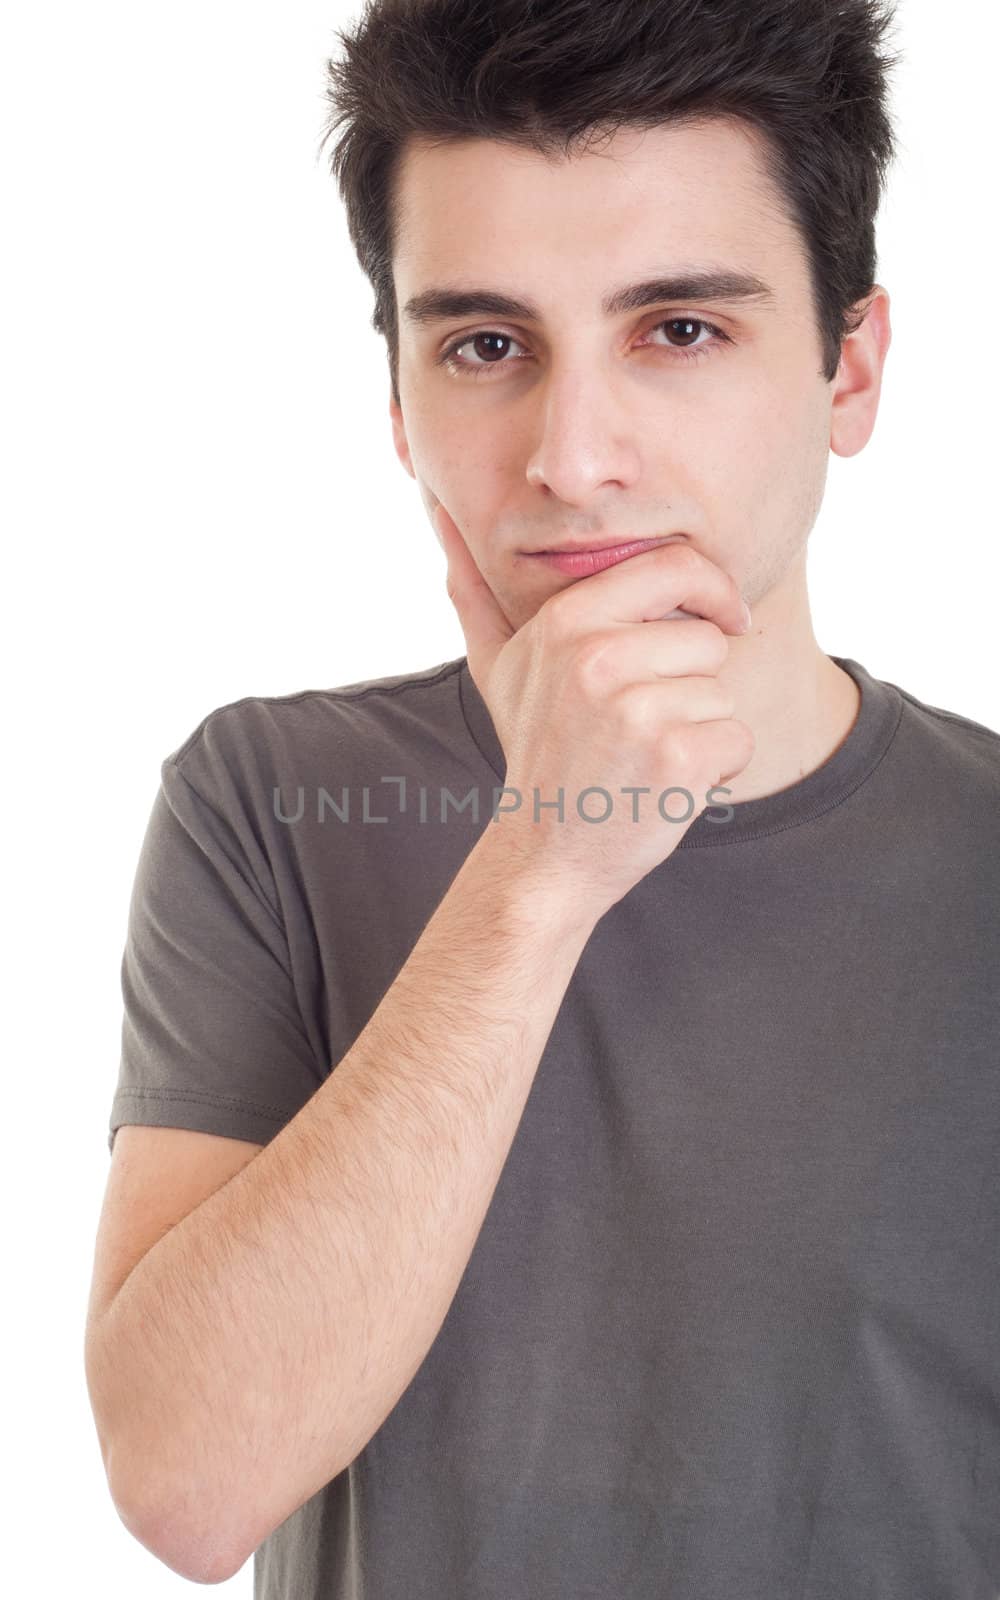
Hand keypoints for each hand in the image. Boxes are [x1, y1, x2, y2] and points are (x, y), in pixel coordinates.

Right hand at [434, 503, 754, 917]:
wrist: (543, 855)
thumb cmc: (535, 752)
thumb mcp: (496, 664)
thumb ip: (474, 588)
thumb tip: (438, 509)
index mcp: (567, 620)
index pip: (676, 566)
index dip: (712, 591)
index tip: (724, 620)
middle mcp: (598, 657)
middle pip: (707, 636)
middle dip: (691, 682)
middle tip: (641, 724)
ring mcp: (637, 709)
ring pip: (722, 692)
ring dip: (699, 729)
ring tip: (643, 756)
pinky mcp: (675, 759)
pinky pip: (738, 740)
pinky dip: (717, 770)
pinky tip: (665, 784)